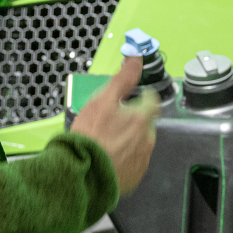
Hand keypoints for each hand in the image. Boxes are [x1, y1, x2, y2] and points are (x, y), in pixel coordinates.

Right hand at [70, 55, 161, 197]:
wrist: (81, 173)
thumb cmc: (90, 135)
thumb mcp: (103, 99)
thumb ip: (123, 77)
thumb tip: (137, 56)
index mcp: (143, 118)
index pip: (151, 99)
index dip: (138, 97)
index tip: (126, 101)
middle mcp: (148, 138)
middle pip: (145, 122)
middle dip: (132, 120)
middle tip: (109, 124)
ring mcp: (142, 159)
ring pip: (140, 142)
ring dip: (128, 140)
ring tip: (106, 142)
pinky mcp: (135, 176)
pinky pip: (133, 162)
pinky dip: (124, 158)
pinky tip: (107, 157)